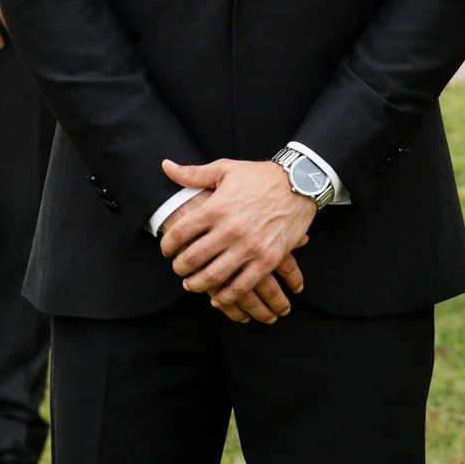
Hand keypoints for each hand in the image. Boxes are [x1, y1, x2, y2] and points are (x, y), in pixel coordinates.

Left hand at [156, 158, 316, 324]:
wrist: (299, 184)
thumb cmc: (259, 177)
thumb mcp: (225, 169)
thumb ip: (193, 173)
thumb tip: (165, 166)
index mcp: (216, 207)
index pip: (180, 233)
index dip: (167, 244)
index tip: (166, 249)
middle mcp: (230, 230)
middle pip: (193, 258)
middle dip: (179, 267)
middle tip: (177, 269)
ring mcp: (249, 247)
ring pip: (214, 276)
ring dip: (198, 284)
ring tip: (192, 284)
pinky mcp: (267, 259)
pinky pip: (242, 286)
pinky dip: (226, 296)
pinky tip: (218, 298)